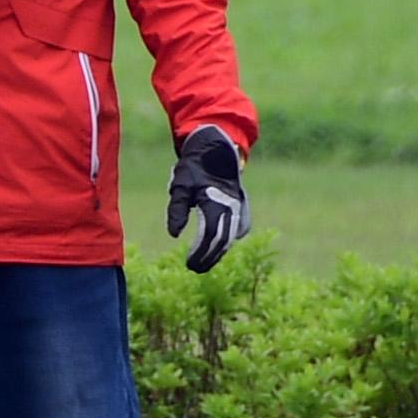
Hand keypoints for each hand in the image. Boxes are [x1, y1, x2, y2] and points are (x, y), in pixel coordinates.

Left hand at [167, 125, 249, 272]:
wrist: (216, 149)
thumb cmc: (195, 166)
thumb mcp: (180, 186)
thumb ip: (177, 210)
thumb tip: (175, 235)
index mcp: (216, 203)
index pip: (209, 237)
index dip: (200, 254)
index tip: (189, 264)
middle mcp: (232, 207)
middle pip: (222, 241)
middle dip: (209, 257)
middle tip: (195, 269)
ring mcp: (240, 206)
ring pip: (231, 237)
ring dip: (218, 252)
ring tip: (205, 263)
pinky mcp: (242, 205)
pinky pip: (240, 227)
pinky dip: (230, 239)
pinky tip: (221, 247)